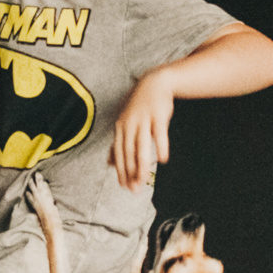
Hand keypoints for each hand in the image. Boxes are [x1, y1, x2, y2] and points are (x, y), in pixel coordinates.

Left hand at [111, 69, 175, 191]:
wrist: (154, 83)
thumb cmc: (140, 106)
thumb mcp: (126, 123)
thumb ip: (118, 144)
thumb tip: (109, 163)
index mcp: (120, 128)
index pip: (119, 153)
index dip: (121, 170)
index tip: (124, 186)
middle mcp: (129, 124)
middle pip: (129, 152)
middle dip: (130, 173)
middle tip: (134, 190)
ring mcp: (143, 119)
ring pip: (141, 146)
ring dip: (141, 165)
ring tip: (143, 180)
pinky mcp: (158, 115)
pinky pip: (159, 133)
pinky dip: (161, 146)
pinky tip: (162, 159)